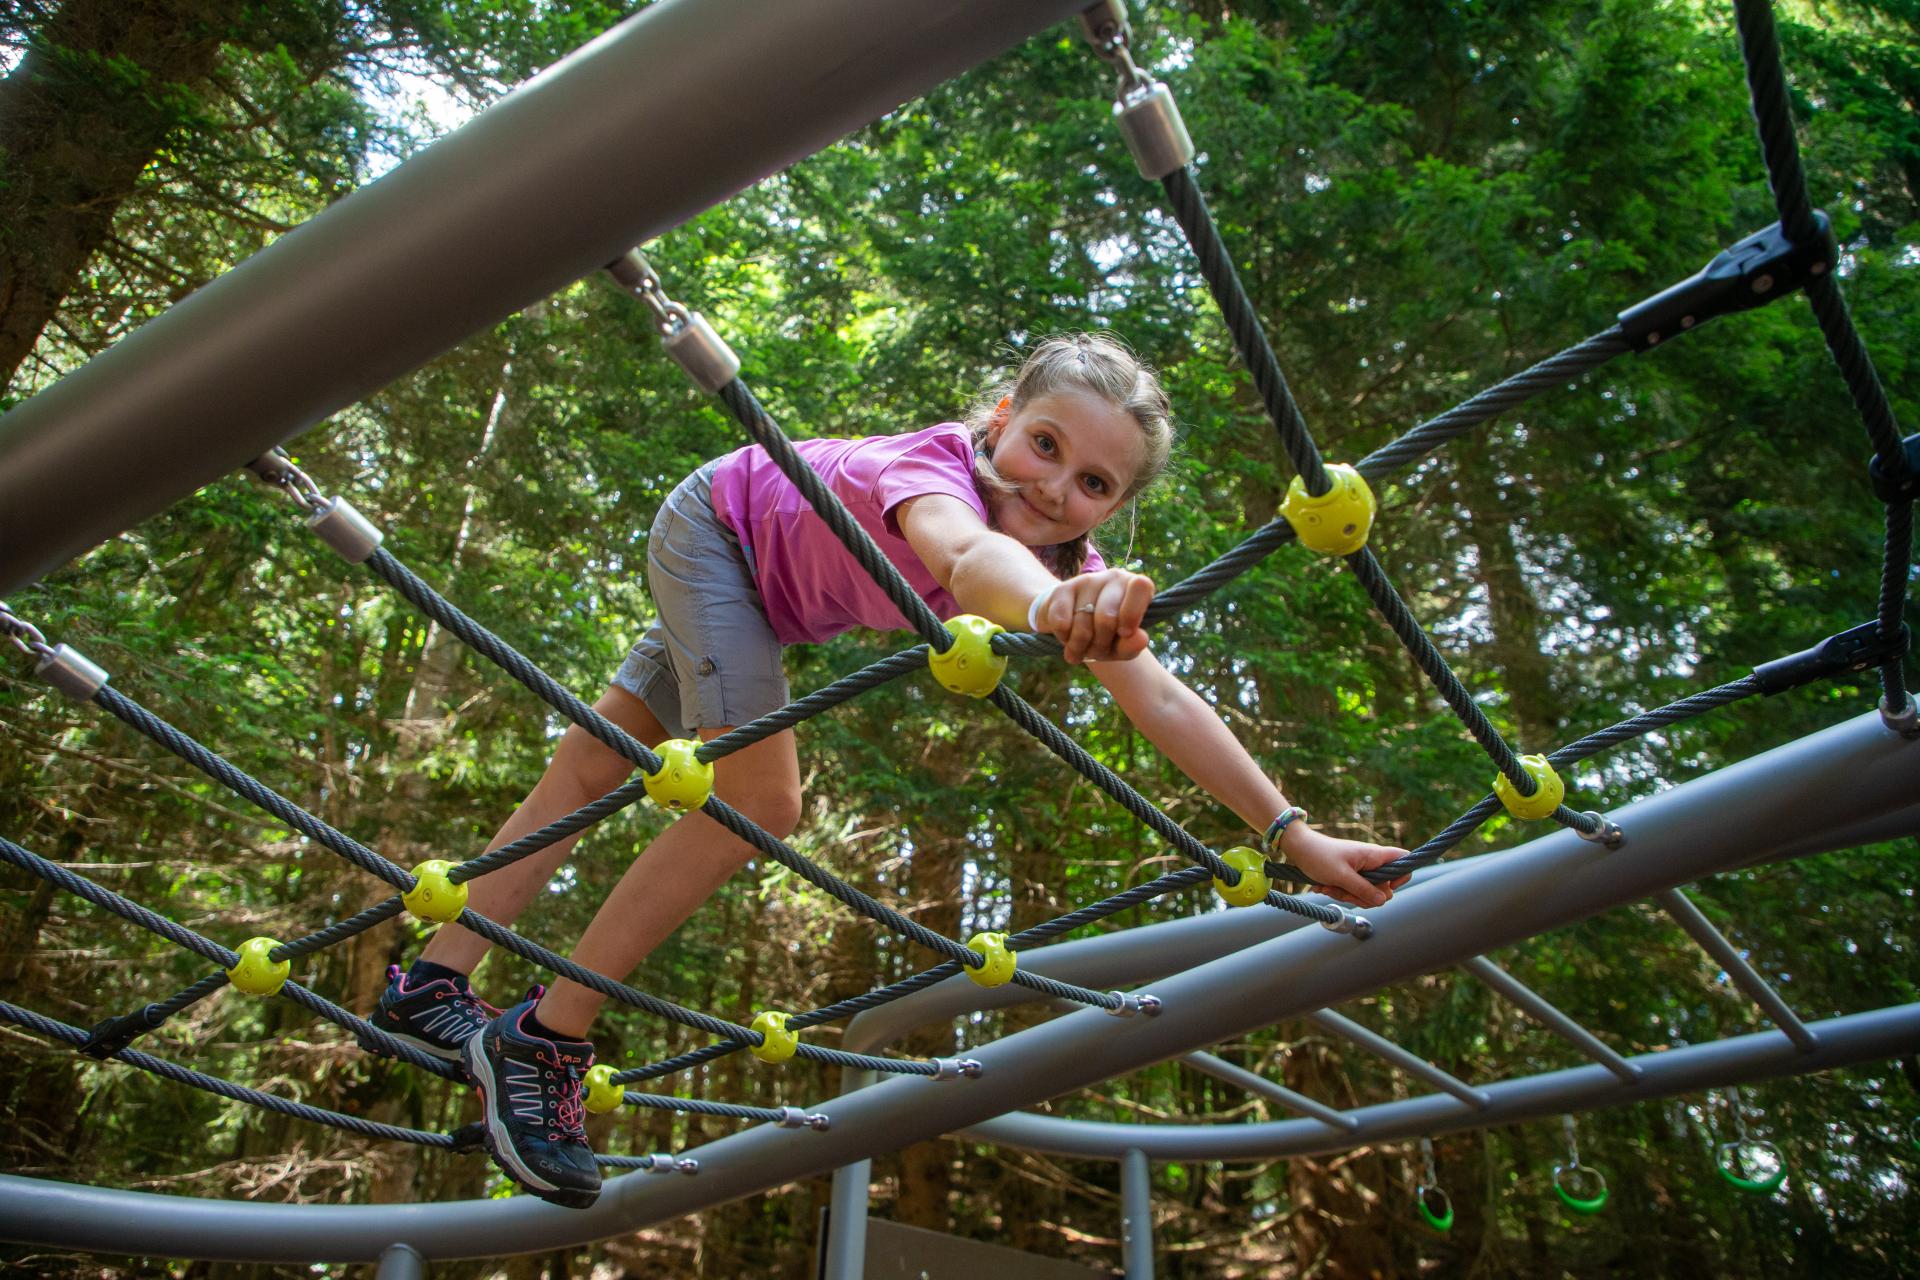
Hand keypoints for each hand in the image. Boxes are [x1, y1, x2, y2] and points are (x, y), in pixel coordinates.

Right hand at [1031, 568, 1154, 664]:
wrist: (1071, 626)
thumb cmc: (1104, 635)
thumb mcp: (1120, 646)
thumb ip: (1132, 645)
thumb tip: (1141, 638)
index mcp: (1135, 588)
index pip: (1141, 586)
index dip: (1132, 613)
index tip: (1124, 633)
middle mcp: (1113, 577)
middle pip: (1107, 617)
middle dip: (1100, 643)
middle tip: (1097, 650)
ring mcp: (1087, 580)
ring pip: (1082, 622)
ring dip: (1080, 645)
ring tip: (1081, 648)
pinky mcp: (1062, 588)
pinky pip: (1061, 621)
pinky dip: (1064, 637)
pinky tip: (1066, 636)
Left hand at [1279, 826, 1410, 908]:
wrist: (1299, 848)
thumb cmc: (1319, 856)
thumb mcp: (1341, 876)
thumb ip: (1363, 889)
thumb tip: (1383, 900)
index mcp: (1374, 855)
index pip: (1404, 860)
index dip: (1402, 876)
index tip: (1386, 886)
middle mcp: (1371, 862)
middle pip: (1384, 888)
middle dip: (1364, 895)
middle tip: (1344, 889)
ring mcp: (1361, 870)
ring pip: (1366, 893)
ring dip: (1348, 895)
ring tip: (1329, 886)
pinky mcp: (1350, 876)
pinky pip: (1353, 891)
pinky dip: (1340, 892)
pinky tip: (1324, 886)